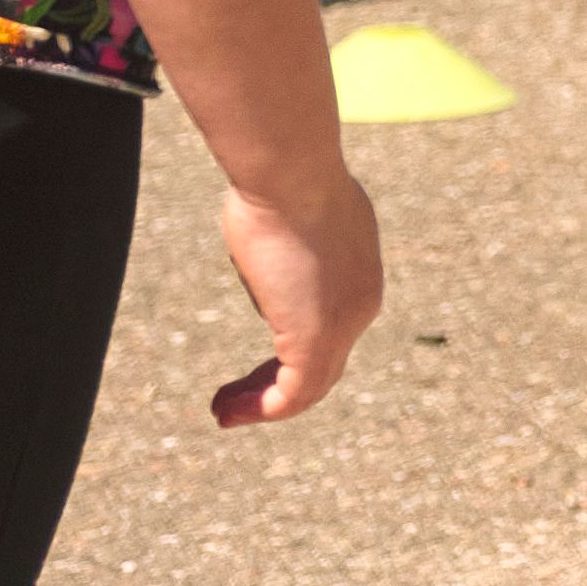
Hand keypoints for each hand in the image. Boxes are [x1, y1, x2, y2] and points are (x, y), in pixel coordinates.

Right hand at [211, 161, 381, 426]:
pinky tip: (230, 412)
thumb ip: (287, 240)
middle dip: (276, 384)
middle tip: (234, 398)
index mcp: (360, 274)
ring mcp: (345, 323)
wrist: (291, 174)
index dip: (290, 353)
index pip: (332, 330)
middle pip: (324, 363)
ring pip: (310, 385)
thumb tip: (266, 232)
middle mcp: (362, 303)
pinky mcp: (316, 337)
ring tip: (224, 412)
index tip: (254, 366)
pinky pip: (293, 394)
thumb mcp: (291, 214)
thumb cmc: (279, 183)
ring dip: (263, 404)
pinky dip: (262, 409)